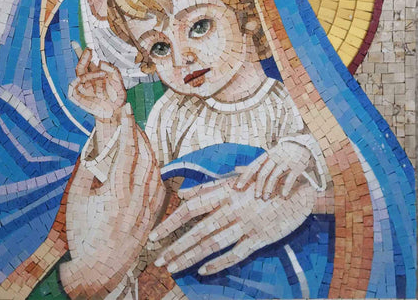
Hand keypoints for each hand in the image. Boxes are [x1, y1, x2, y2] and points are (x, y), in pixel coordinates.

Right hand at [61, 104, 165, 297]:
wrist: (95, 272)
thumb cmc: (82, 234)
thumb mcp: (76, 199)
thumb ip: (85, 169)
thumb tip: (93, 144)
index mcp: (115, 193)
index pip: (126, 150)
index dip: (127, 126)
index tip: (125, 109)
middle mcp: (136, 200)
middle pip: (145, 156)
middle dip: (139, 134)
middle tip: (130, 121)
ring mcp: (147, 210)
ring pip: (156, 170)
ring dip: (149, 150)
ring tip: (139, 138)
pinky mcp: (152, 219)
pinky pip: (160, 187)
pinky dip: (156, 170)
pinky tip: (149, 163)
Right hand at [68, 48, 125, 120]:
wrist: (116, 112)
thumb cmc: (118, 97)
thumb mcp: (118, 81)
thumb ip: (112, 70)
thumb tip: (100, 62)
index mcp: (96, 75)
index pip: (87, 63)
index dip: (84, 54)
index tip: (88, 48)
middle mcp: (88, 81)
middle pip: (81, 67)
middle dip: (83, 57)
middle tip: (89, 50)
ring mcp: (83, 89)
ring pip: (78, 75)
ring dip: (88, 73)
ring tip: (101, 74)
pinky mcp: (78, 98)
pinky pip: (72, 88)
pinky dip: (76, 82)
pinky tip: (85, 79)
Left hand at [149, 174, 315, 276]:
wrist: (298, 189)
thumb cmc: (262, 183)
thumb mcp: (234, 181)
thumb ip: (207, 188)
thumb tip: (182, 194)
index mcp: (224, 193)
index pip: (191, 209)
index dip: (171, 223)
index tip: (154, 236)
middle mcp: (232, 209)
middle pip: (198, 231)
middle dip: (176, 247)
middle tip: (158, 260)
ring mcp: (246, 225)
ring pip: (213, 244)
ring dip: (191, 257)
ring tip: (173, 267)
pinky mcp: (260, 239)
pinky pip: (235, 254)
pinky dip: (218, 263)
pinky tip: (203, 271)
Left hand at [235, 140, 312, 199]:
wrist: (302, 144)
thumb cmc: (282, 152)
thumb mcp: (269, 155)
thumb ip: (257, 164)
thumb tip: (237, 169)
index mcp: (267, 154)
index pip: (254, 165)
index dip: (245, 175)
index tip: (238, 186)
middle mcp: (275, 157)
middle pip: (263, 172)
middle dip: (258, 185)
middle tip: (256, 196)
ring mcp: (286, 161)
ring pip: (274, 176)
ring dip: (269, 188)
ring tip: (266, 198)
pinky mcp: (297, 166)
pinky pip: (290, 178)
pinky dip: (286, 187)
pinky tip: (283, 195)